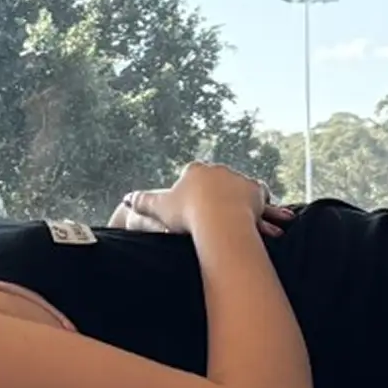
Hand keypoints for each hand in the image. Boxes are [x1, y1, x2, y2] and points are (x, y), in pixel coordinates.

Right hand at [116, 164, 290, 238]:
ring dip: (242, 199)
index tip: (193, 205)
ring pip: (240, 188)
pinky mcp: (256, 190)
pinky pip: (260, 198)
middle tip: (215, 214)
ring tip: (241, 217)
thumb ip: (143, 202)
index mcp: (196, 170)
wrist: (217, 218)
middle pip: (218, 181)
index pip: (194, 175)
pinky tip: (260, 217)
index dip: (193, 191)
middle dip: (218, 194)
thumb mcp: (159, 208)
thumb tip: (126, 199)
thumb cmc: (187, 213)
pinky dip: (261, 207)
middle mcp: (219, 170)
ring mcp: (239, 178)